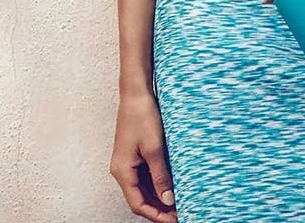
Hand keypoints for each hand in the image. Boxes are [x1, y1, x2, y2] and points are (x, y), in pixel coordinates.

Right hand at [110, 90, 177, 222]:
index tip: (175, 220)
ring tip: (180, 203)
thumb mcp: (155, 148)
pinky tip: (173, 186)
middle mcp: (122, 171)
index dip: (156, 215)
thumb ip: (161, 175)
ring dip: (160, 198)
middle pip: (140, 199)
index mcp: (122, 171)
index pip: (138, 204)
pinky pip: (146, 177)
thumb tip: (169, 199)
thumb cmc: (142, 116)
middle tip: (181, 213)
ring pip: (144, 189)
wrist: (136, 94)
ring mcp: (128, 164)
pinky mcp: (135, 156)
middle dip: (160, 209)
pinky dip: (158, 185)